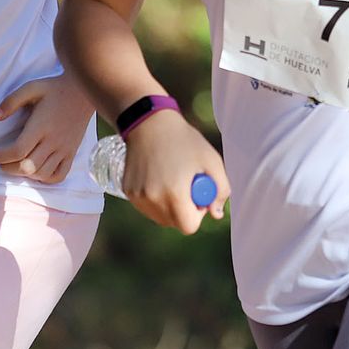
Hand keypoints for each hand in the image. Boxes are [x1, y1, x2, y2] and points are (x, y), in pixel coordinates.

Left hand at [0, 74, 94, 183]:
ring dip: (24, 174)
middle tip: (0, 160)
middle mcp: (53, 141)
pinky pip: (59, 175)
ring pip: (41, 174)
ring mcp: (64, 149)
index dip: (0, 155)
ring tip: (15, 164)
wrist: (83, 92)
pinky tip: (36, 169)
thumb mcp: (31, 87)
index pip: (18, 151)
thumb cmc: (54, 89)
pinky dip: (45, 178)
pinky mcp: (72, 153)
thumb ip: (11, 101)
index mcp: (41, 126)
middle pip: (27, 167)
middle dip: (7, 168)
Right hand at [120, 111, 229, 234]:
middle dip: (183, 210)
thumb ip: (221, 190)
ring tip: (171, 178)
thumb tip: (216, 214)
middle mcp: (152, 199)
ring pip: (159, 217)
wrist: (149, 122)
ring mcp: (137, 196)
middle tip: (186, 185)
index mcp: (174, 194)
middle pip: (174, 223)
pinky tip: (158, 176)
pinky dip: (154, 198)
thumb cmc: (184, 140)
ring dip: (168, 206)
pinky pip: (146, 206)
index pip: (189, 226)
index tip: (198, 195)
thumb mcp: (212, 160)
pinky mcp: (128, 191)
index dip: (198, 214)